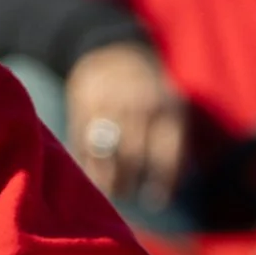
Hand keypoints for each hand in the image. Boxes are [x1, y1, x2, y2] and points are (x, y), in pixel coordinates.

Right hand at [63, 41, 187, 209]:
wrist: (114, 54)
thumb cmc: (150, 95)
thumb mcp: (171, 109)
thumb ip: (173, 144)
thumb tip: (171, 188)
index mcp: (166, 109)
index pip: (166, 154)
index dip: (162, 182)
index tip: (156, 200)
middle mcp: (138, 106)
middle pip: (132, 155)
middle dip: (127, 182)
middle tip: (125, 194)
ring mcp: (108, 103)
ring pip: (104, 153)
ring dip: (104, 179)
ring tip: (108, 190)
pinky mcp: (82, 104)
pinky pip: (83, 143)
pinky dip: (85, 164)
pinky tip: (91, 174)